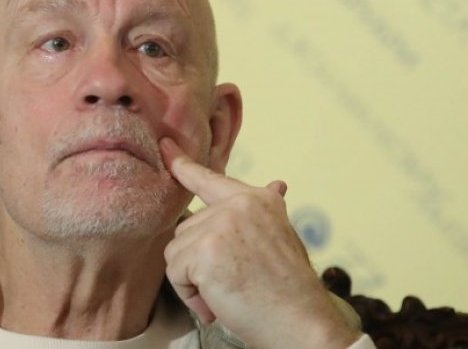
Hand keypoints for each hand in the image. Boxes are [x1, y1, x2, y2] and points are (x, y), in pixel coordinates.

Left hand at [160, 137, 358, 347]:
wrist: (304, 323)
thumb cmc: (291, 290)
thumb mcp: (280, 238)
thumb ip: (263, 214)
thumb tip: (277, 184)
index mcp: (256, 200)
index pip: (210, 178)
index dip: (183, 164)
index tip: (164, 144)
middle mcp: (238, 205)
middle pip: (186, 230)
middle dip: (198, 263)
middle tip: (230, 283)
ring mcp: (220, 225)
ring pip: (176, 253)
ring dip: (194, 282)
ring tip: (227, 294)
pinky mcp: (205, 251)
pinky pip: (175, 274)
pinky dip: (191, 296)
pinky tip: (219, 302)